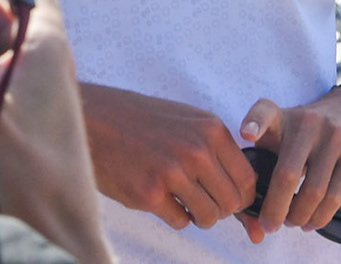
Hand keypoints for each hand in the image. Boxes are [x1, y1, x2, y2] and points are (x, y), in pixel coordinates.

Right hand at [78, 82, 258, 230]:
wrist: (93, 118)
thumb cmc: (140, 119)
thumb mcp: (186, 120)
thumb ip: (214, 146)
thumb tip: (243, 184)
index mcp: (210, 129)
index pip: (248, 178)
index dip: (241, 195)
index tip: (229, 198)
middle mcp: (196, 150)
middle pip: (232, 202)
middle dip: (221, 209)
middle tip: (203, 202)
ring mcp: (173, 172)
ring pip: (209, 216)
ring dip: (200, 217)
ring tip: (185, 204)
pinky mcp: (149, 193)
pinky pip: (181, 222)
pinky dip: (176, 217)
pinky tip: (163, 200)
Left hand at [233, 88, 340, 240]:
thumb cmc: (308, 132)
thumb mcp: (285, 130)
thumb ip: (265, 159)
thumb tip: (254, 217)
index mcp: (283, 116)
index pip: (265, 111)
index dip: (255, 122)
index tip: (246, 134)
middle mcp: (308, 123)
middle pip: (287, 174)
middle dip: (275, 209)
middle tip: (269, 226)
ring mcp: (335, 138)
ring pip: (313, 192)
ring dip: (299, 216)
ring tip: (292, 222)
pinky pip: (335, 197)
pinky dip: (320, 217)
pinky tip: (311, 221)